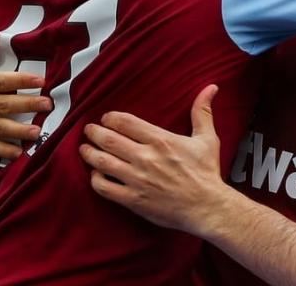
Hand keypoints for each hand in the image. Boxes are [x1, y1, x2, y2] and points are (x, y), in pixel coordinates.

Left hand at [81, 85, 230, 235]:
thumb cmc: (206, 173)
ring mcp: (137, 179)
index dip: (110, 118)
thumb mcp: (207, 138)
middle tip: (89, 130)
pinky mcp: (133, 199)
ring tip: (84, 149)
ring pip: (102, 162)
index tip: (107, 118)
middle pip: (109, 140)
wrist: (206, 206)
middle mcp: (146, 158)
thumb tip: (210, 88)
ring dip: (89, 153)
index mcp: (161, 140)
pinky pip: (105, 188)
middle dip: (94, 132)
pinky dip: (95, 179)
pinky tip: (96, 174)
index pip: (125, 122)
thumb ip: (202, 112)